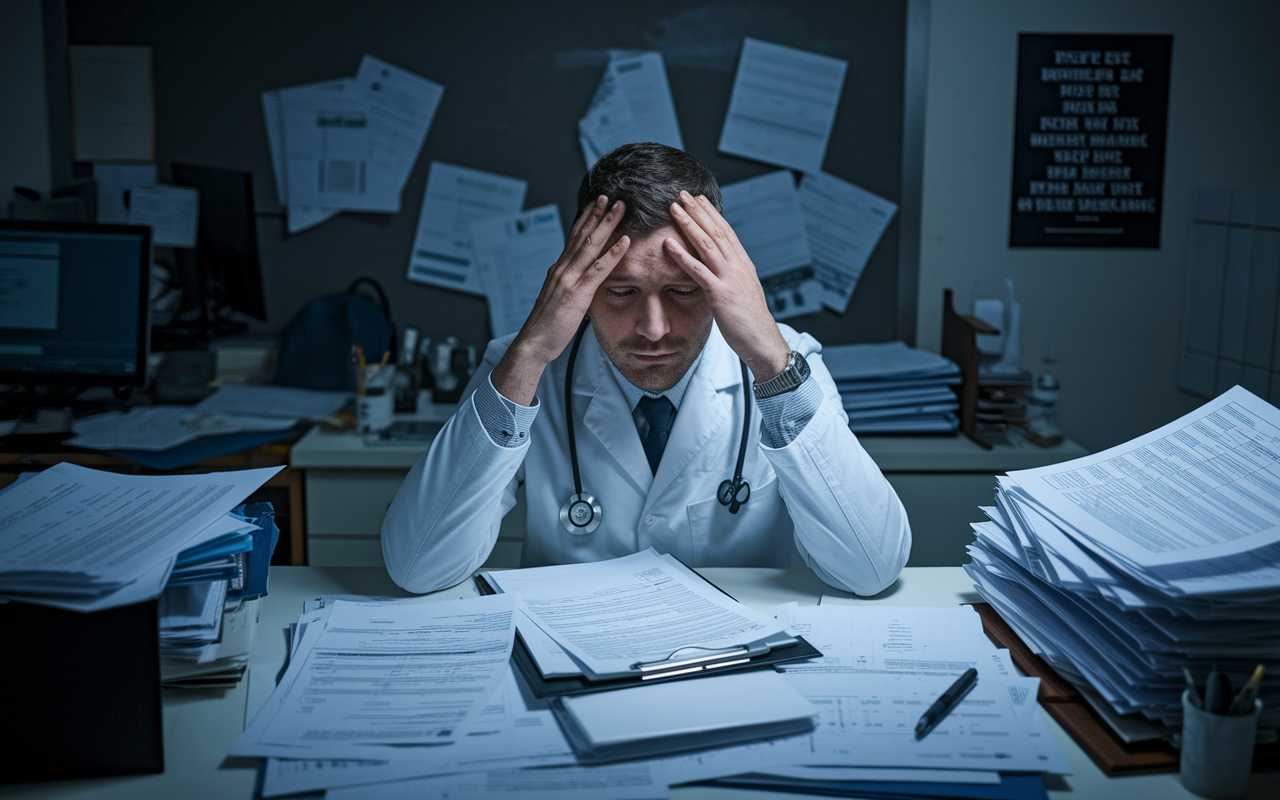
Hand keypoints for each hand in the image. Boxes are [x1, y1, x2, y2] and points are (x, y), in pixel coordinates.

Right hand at [490, 196, 629, 404]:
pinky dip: (612, 253)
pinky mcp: (577, 293)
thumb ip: (570, 285)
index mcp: (558, 269)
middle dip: (597, 213)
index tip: (597, 203)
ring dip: (606, 224)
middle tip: (610, 196)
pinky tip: (624, 240)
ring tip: (620, 208)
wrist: (534, 342)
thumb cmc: (548, 326)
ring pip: (590, 245)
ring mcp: (569, 279)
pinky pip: (598, 269)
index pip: (573, 237)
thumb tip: (581, 279)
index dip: (586, 219)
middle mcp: (562, 269)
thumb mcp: (560, 299)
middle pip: (581, 234)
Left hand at [664, 191, 789, 381]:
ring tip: (674, 208)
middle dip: (698, 211)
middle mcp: (738, 266)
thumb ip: (732, 276)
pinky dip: (682, 255)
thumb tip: (722, 265)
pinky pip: (698, 271)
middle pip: (716, 231)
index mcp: (743, 264)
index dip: (711, 213)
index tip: (698, 199)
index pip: (726, 231)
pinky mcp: (720, 295)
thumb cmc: (750, 321)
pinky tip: (668, 243)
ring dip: (688, 224)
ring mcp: (730, 279)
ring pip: (707, 244)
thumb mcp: (743, 291)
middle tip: (682, 193)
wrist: (763, 342)